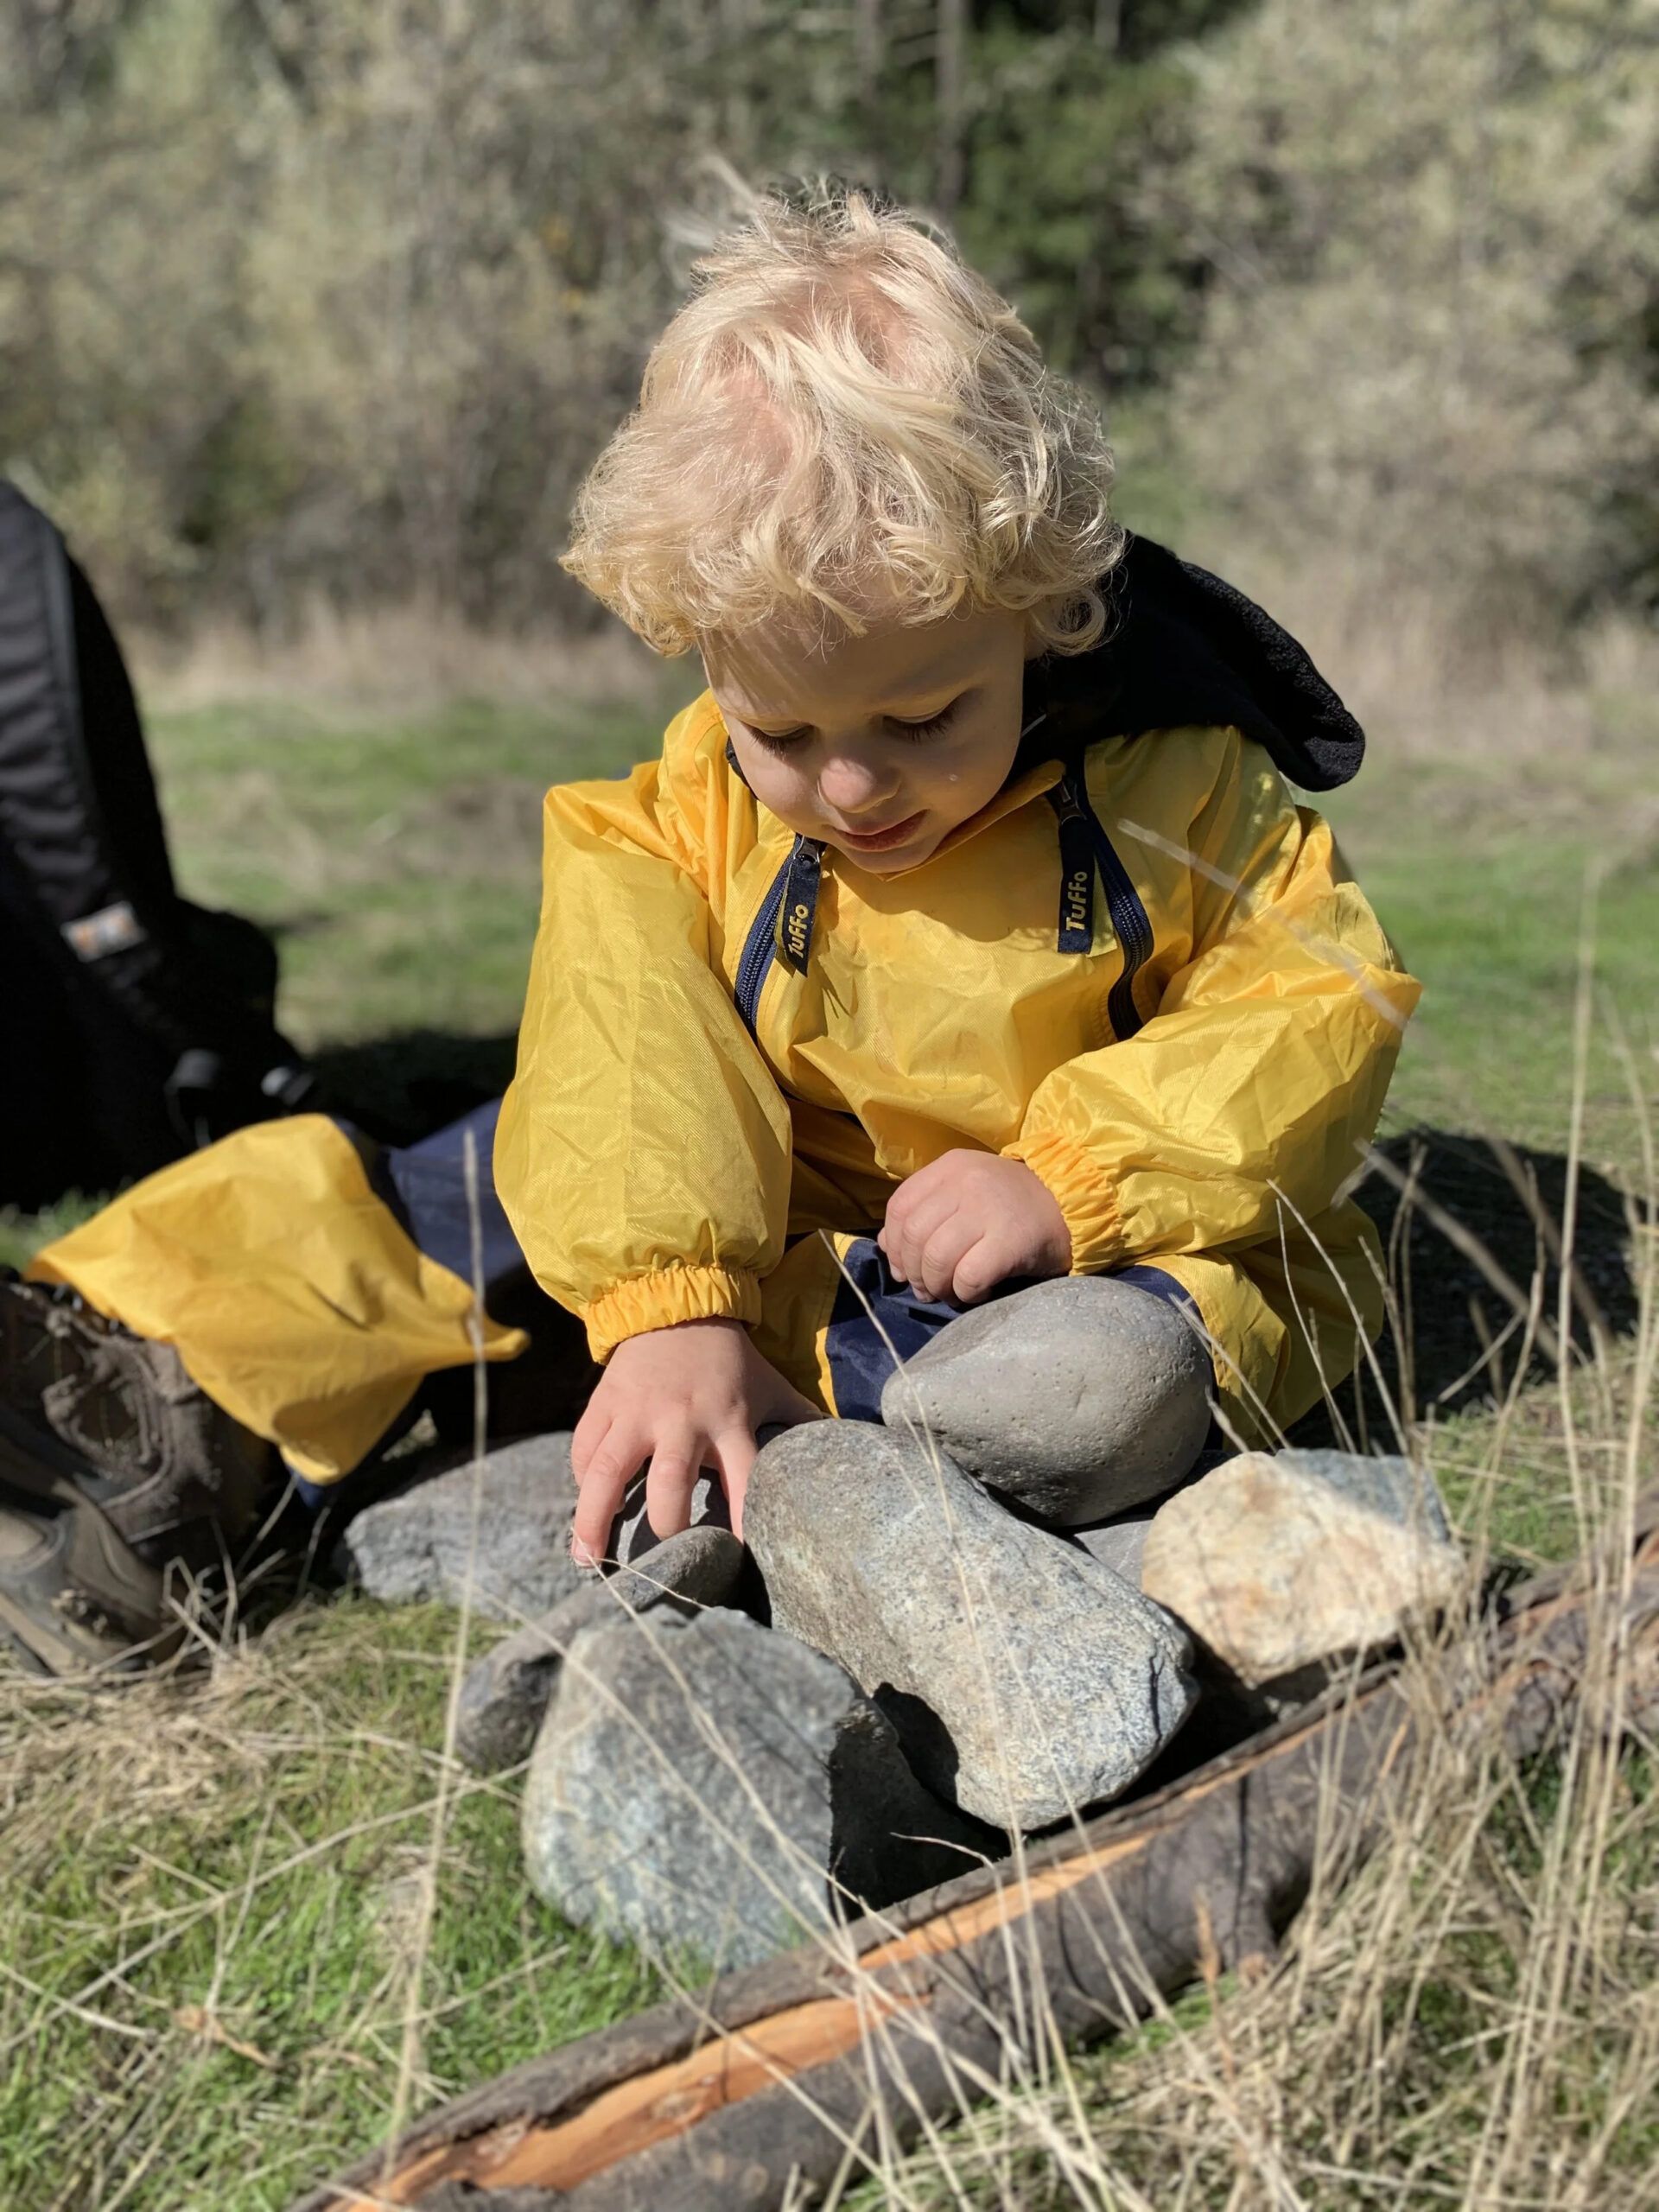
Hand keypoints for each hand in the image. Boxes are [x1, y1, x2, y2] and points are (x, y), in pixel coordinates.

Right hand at [569, 1317, 820, 1561]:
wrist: (677, 1303)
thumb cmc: (730, 1359)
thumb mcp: (771, 1386)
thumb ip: (800, 1423)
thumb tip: (847, 1451)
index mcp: (729, 1420)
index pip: (743, 1479)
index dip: (744, 1522)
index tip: (740, 1561)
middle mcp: (680, 1420)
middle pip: (669, 1483)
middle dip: (666, 1527)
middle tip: (660, 1567)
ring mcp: (636, 1413)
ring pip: (608, 1471)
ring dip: (595, 1519)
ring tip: (588, 1562)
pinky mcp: (604, 1403)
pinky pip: (585, 1449)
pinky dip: (582, 1483)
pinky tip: (585, 1510)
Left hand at [878, 1151, 1071, 1304]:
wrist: (1074, 1205)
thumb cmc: (1015, 1205)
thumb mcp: (966, 1195)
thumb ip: (925, 1212)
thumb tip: (886, 1245)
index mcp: (950, 1167)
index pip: (900, 1207)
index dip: (895, 1244)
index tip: (904, 1268)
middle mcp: (966, 1182)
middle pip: (915, 1236)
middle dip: (914, 1272)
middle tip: (928, 1289)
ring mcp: (988, 1209)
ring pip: (936, 1258)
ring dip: (937, 1286)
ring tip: (950, 1293)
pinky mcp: (1010, 1240)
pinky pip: (968, 1277)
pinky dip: (966, 1294)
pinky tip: (978, 1293)